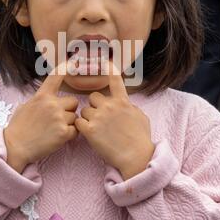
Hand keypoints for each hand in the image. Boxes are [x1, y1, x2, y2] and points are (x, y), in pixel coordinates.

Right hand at [4, 61, 78, 172]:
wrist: (15, 147)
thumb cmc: (18, 128)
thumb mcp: (25, 106)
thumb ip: (40, 100)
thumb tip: (47, 97)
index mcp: (42, 96)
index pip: (56, 77)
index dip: (66, 67)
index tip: (74, 60)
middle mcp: (52, 105)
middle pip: (73, 102)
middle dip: (69, 110)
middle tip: (58, 120)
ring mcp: (59, 118)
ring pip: (75, 117)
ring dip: (69, 123)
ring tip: (54, 131)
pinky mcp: (63, 133)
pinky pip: (76, 130)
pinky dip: (70, 135)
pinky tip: (58, 138)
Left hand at [75, 61, 154, 179]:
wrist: (136, 158)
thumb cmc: (141, 140)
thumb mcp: (141, 118)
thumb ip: (129, 107)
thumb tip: (124, 103)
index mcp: (122, 102)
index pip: (114, 80)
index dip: (109, 69)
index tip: (105, 61)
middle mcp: (109, 106)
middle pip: (93, 98)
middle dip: (95, 106)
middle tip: (101, 119)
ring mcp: (98, 117)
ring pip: (85, 111)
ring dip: (88, 118)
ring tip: (98, 131)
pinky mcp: (89, 130)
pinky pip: (78, 122)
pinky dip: (81, 128)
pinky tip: (89, 134)